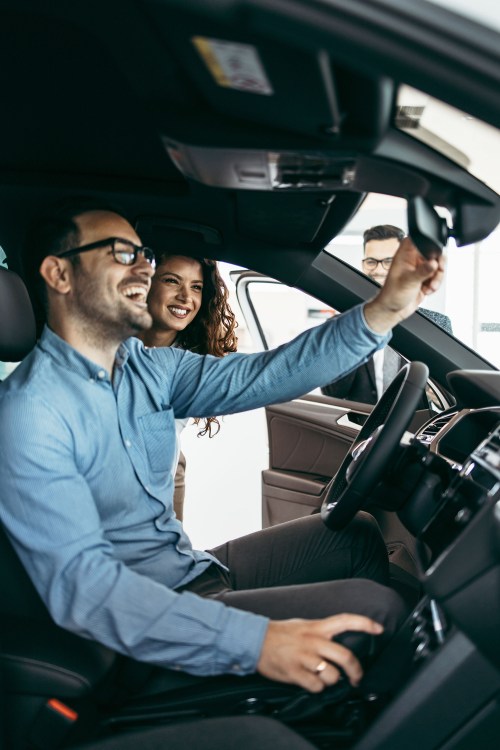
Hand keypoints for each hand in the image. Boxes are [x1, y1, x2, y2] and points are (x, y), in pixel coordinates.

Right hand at [256, 614, 383, 692]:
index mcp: (316, 627)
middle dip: (356, 671)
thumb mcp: (302, 625)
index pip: (345, 620)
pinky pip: (316, 686)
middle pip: (345, 656)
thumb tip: (339, 638)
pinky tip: (310, 682)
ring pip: (332, 675)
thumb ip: (321, 631)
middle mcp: (313, 641)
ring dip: (332, 681)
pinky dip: (317, 688)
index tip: (379, 629)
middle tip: (357, 678)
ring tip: (324, 678)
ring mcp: (304, 657)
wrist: (254, 640)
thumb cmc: (279, 634)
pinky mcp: (295, 672)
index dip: (365, 623)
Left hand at [363, 237, 445, 333]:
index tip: (434, 254)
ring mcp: (419, 269)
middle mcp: (413, 260)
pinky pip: (437, 277)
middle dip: (438, 264)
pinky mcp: (424, 279)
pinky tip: (426, 290)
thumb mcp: (408, 281)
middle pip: (433, 253)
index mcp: (405, 255)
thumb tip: (434, 263)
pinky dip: (435, 284)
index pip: (418, 240)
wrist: (393, 311)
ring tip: (429, 286)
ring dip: (437, 277)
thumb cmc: (392, 295)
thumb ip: (422, 271)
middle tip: (437, 271)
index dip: (428, 243)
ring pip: (437, 266)